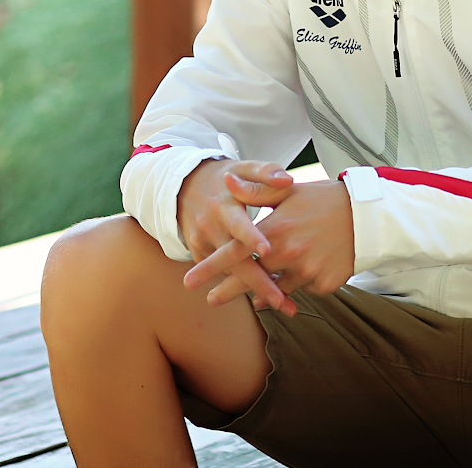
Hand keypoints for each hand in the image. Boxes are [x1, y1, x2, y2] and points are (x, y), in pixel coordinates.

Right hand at [177, 159, 295, 311]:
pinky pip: (224, 273)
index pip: (238, 223)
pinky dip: (242, 284)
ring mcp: (203, 243)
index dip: (251, 237)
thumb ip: (265, 172)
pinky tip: (266, 295)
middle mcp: (212, 227)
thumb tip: (288, 179)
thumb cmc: (224, 177)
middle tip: (281, 300)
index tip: (267, 250)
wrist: (183, 186)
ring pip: (230, 272)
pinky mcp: (199, 254)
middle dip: (258, 282)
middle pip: (235, 260)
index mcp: (225, 205)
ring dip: (255, 289)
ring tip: (284, 304)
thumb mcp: (242, 167)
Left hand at [185, 180, 354, 314]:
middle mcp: (290, 253)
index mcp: (277, 229)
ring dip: (264, 291)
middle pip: (251, 278)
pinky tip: (295, 279)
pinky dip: (294, 286)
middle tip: (210, 299)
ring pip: (277, 289)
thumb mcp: (287, 192)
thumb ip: (254, 192)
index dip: (211, 267)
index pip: (236, 252)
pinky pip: (302, 290)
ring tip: (253, 294)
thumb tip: (227, 181)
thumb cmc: (322, 200)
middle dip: (228, 290)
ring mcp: (308, 271)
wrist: (366, 216)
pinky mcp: (325, 284)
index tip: (189, 280)